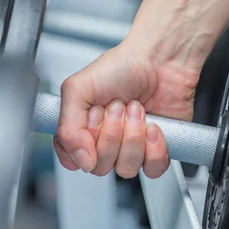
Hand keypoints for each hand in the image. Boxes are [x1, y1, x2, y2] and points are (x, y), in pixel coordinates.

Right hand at [54, 39, 197, 178]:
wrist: (160, 59)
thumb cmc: (121, 67)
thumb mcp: (78, 88)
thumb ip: (68, 127)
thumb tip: (81, 160)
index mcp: (80, 130)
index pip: (72, 160)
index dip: (82, 145)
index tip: (92, 118)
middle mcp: (103, 143)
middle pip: (100, 166)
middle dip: (111, 134)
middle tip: (117, 107)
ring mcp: (129, 149)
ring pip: (126, 168)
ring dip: (133, 137)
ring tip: (136, 110)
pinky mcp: (155, 151)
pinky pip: (152, 169)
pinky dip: (155, 147)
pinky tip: (153, 126)